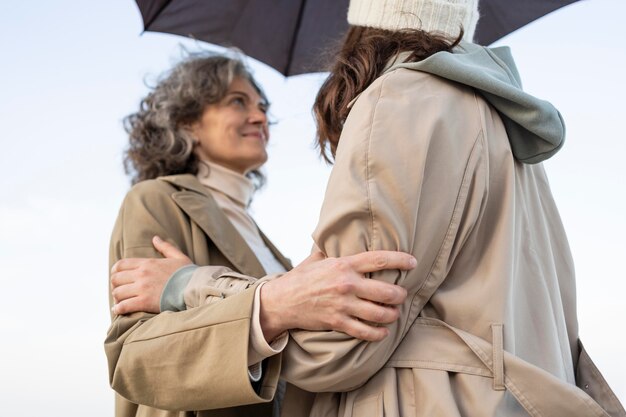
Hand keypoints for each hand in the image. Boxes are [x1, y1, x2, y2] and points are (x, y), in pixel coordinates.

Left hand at [110, 236, 192, 314]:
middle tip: (120, 291)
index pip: (121, 265)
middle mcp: (142, 274)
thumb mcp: (178, 256)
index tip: (118, 277)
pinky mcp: (144, 302)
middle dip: (115, 285)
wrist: (195, 287)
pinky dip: (118, 309)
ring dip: (117, 298)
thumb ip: (165, 247)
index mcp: (147, 263)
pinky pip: (123, 306)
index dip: (115, 272)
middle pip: (115, 279)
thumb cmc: (188, 274)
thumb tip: (155, 238)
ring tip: (120, 302)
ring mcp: (142, 288)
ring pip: (117, 293)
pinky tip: (118, 310)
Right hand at [260, 250, 414, 341]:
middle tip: (401, 295)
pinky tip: (383, 332)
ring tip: (394, 313)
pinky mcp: (337, 322)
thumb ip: (332, 251)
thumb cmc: (300, 279)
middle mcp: (346, 284)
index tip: (413, 262)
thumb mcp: (316, 259)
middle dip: (399, 295)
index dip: (400, 260)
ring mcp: (342, 305)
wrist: (281, 301)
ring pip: (379, 313)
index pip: (378, 260)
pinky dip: (379, 334)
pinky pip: (365, 331)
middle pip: (386, 292)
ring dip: (392, 315)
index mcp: (343, 265)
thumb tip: (339, 237)